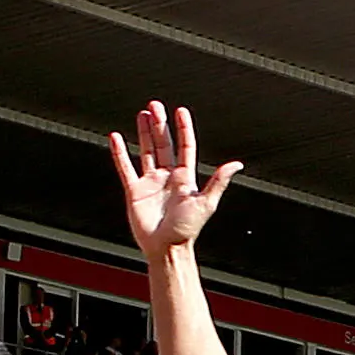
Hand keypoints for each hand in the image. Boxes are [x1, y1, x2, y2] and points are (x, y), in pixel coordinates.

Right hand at [111, 104, 241, 261]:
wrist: (166, 248)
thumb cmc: (187, 229)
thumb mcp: (206, 203)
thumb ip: (219, 181)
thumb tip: (237, 164)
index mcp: (185, 178)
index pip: (185, 147)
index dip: (183, 129)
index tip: (180, 111)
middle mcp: (168, 176)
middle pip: (163, 144)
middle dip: (160, 125)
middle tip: (155, 105)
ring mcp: (150, 182)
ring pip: (146, 151)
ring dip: (144, 132)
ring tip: (142, 114)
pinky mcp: (134, 190)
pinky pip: (125, 167)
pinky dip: (119, 152)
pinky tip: (116, 137)